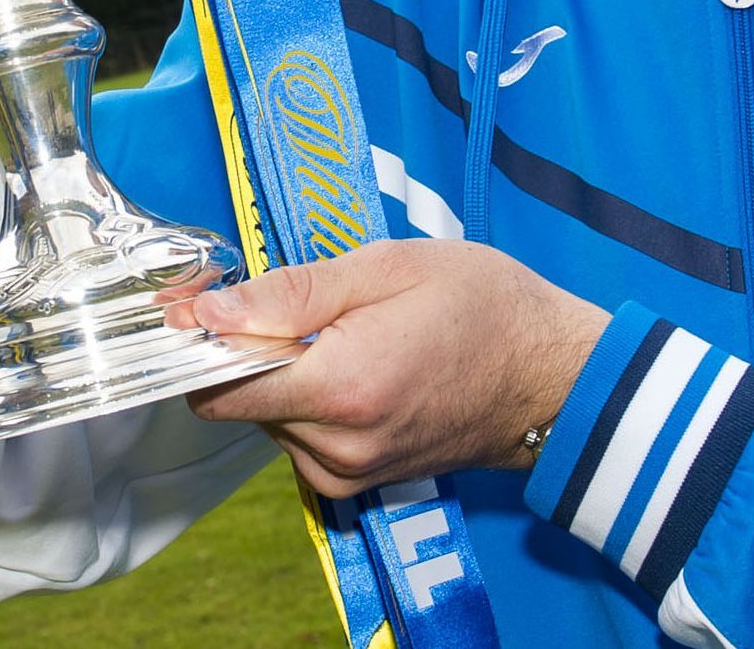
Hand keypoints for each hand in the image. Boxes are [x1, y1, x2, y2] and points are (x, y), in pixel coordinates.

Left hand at [172, 239, 607, 499]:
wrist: (553, 377)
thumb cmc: (485, 307)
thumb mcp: (388, 267)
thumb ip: (290, 292)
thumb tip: (209, 313)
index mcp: (340, 389)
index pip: (217, 389)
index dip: (200, 342)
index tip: (202, 303)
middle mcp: (337, 448)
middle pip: (240, 402)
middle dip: (251, 350)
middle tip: (298, 301)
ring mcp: (348, 475)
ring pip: (268, 419)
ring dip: (284, 375)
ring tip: (344, 332)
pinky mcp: (358, 484)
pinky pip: (300, 439)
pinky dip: (309, 401)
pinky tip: (356, 365)